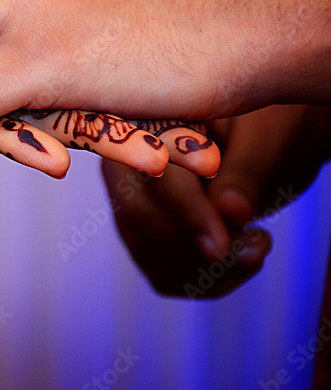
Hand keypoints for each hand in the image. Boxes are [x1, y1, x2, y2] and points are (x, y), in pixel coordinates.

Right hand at [103, 105, 330, 297]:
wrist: (271, 136)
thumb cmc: (270, 120)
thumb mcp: (268, 136)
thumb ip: (247, 170)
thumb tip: (230, 212)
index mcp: (149, 120)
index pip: (153, 174)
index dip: (186, 213)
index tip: (222, 248)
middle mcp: (128, 158)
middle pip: (138, 217)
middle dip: (194, 248)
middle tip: (255, 251)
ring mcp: (131, 196)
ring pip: (146, 249)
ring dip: (204, 268)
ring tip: (258, 246)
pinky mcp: (148, 229)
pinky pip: (160, 270)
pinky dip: (204, 279)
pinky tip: (242, 258)